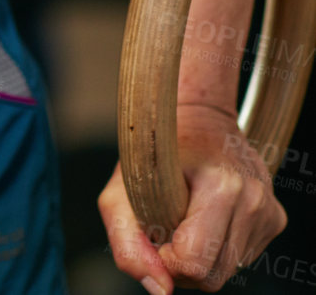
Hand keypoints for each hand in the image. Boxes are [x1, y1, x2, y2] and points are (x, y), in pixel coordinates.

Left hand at [98, 103, 286, 290]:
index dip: (166, 259)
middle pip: (213, 278)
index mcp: (221, 187)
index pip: (194, 264)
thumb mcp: (120, 191)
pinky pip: (242, 259)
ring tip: (187, 219)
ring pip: (228, 272)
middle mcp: (252, 199)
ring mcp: (268, 209)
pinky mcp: (275, 217)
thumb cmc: (153, 153)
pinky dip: (219, 248)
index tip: (155, 233)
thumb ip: (127, 245)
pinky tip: (208, 219)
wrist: (197, 119)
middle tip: (167, 229)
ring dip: (201, 257)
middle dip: (183, 265)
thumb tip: (159, 291)